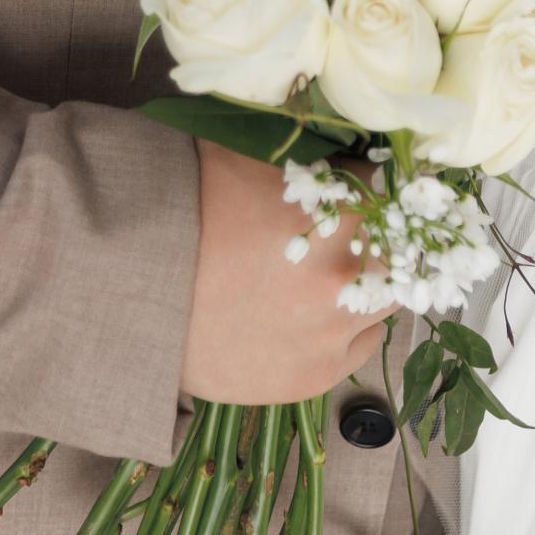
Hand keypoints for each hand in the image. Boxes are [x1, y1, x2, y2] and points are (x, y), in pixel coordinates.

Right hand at [180, 138, 390, 403]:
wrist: (128, 288)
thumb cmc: (183, 208)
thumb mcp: (251, 158)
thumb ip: (315, 160)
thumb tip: (353, 157)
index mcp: (343, 212)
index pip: (397, 192)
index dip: (385, 185)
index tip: (379, 186)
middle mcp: (350, 275)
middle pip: (406, 251)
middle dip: (387, 235)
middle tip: (360, 228)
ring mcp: (333, 331)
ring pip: (391, 299)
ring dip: (373, 281)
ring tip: (332, 271)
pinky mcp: (313, 377)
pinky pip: (364, 345)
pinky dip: (351, 326)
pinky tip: (319, 310)